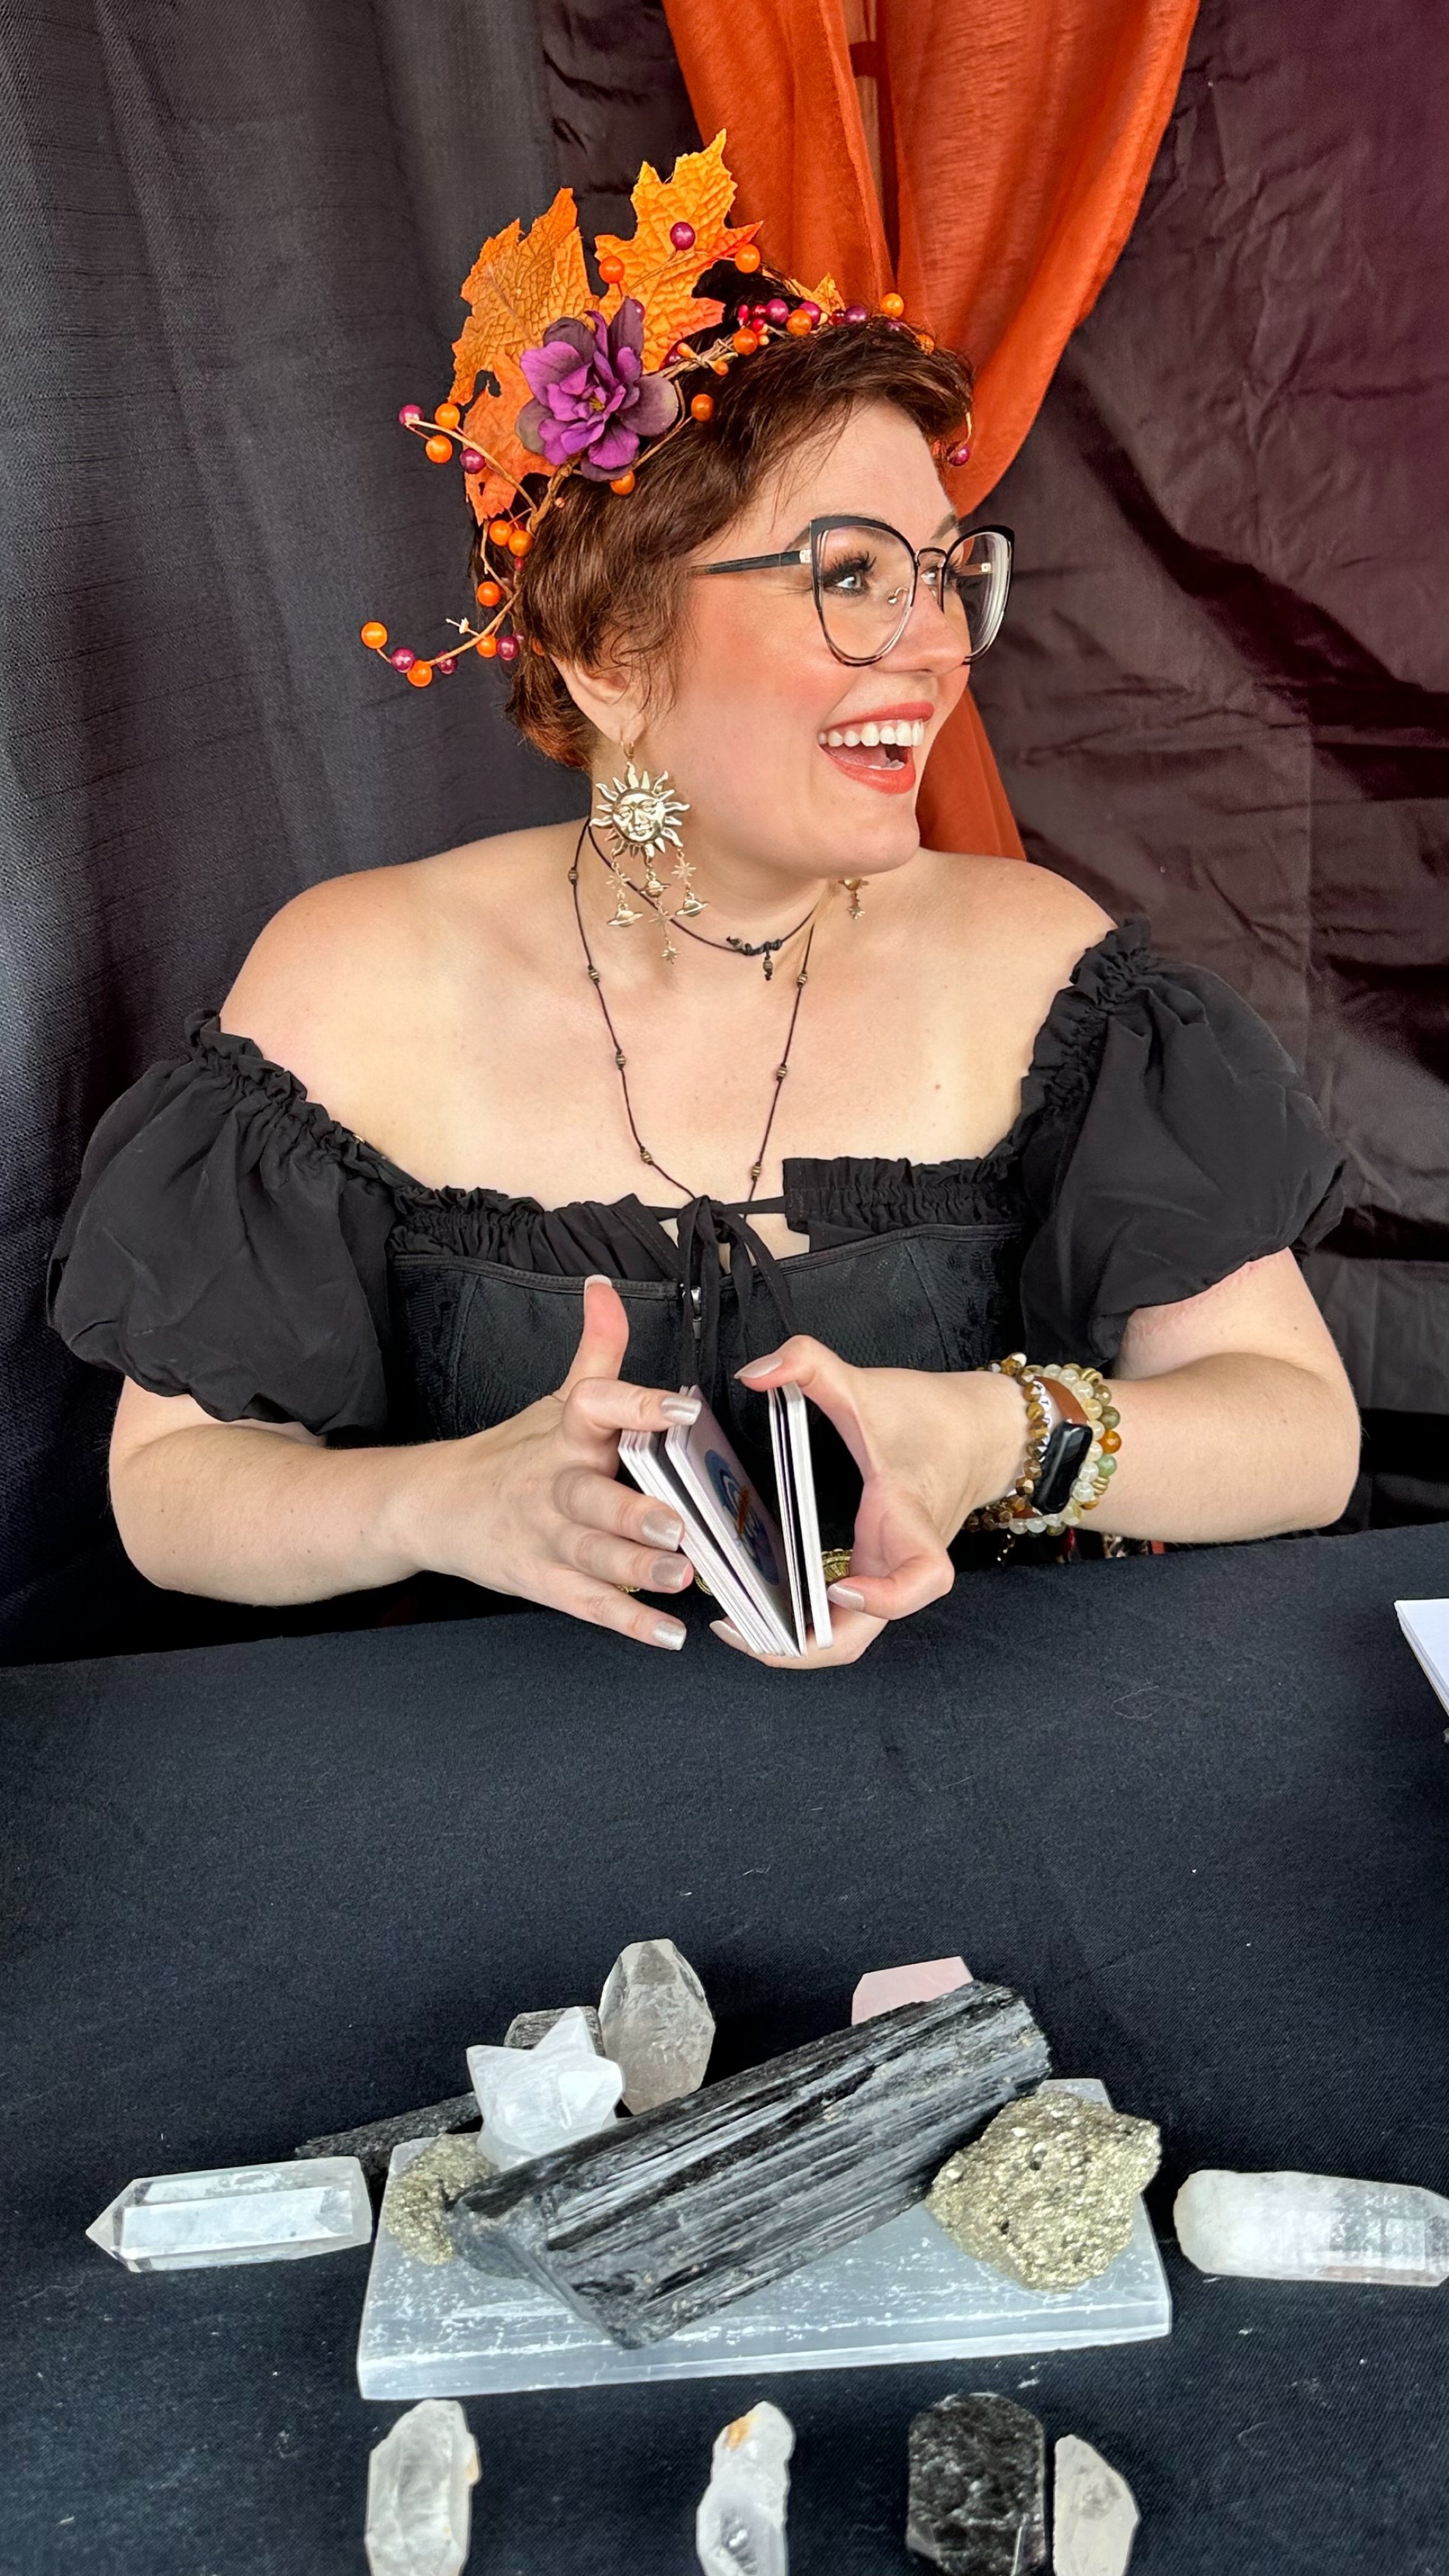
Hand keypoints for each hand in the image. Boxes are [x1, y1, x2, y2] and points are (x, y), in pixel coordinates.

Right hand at [393, 1275, 698, 1648]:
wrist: (433, 1505)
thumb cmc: (514, 1451)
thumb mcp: (555, 1400)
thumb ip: (595, 1349)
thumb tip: (604, 1286)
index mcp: (565, 1433)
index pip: (596, 1406)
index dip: (640, 1406)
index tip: (686, 1408)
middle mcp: (554, 1484)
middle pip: (592, 1496)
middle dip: (633, 1512)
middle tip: (678, 1523)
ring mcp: (545, 1537)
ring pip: (591, 1554)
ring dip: (635, 1569)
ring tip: (680, 1577)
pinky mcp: (539, 1580)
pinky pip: (586, 1603)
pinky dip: (627, 1622)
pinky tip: (668, 1634)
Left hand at [712, 1339, 1026, 1668]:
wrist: (979, 1432)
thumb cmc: (931, 1416)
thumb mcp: (867, 1383)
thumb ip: (810, 1363)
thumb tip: (754, 1371)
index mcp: (910, 1521)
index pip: (919, 1580)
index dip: (882, 1597)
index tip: (839, 1586)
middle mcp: (900, 1560)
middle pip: (863, 1637)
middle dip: (803, 1650)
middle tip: (742, 1631)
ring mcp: (887, 1571)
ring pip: (849, 1636)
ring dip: (796, 1644)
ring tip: (737, 1627)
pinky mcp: (875, 1569)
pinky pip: (842, 1616)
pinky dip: (803, 1621)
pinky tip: (759, 1605)